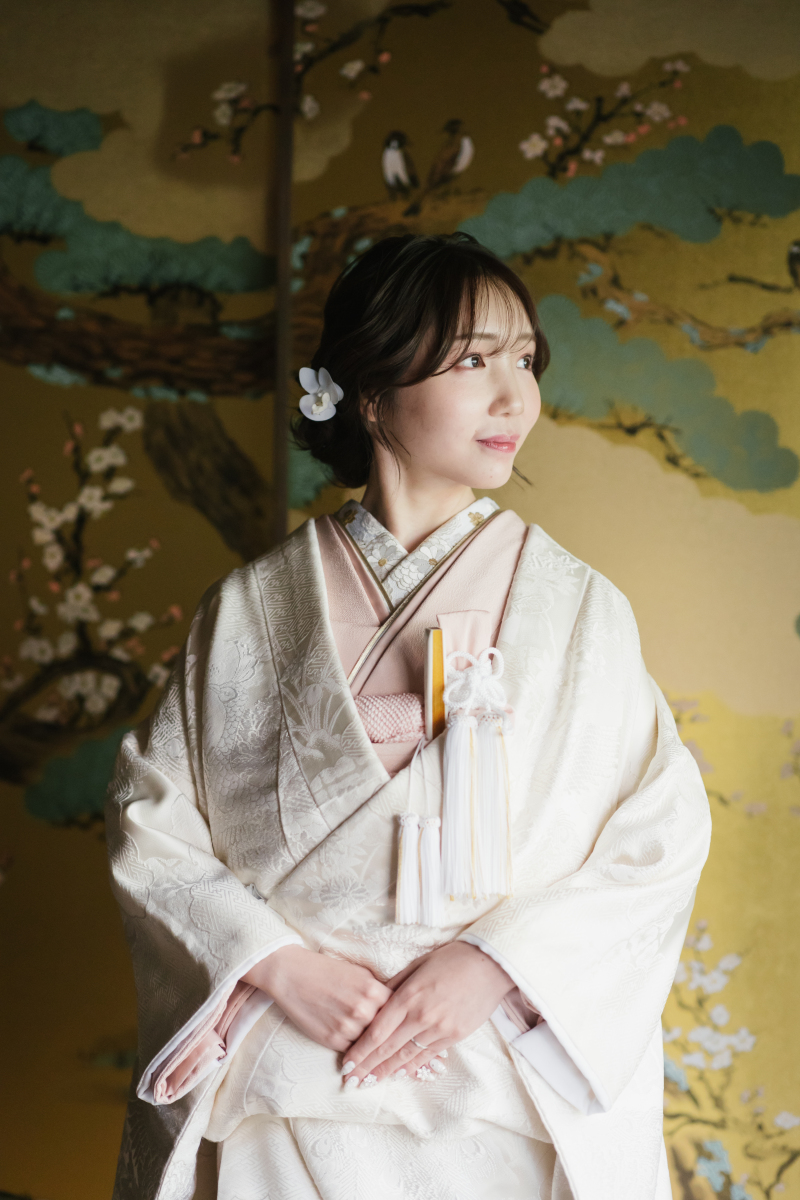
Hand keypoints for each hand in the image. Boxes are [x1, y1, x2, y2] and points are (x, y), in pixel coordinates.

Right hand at [244, 946, 391, 1052]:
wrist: (292, 975)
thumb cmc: (326, 970)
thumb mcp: (359, 973)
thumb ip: (378, 990)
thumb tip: (395, 1006)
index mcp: (372, 990)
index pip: (397, 1010)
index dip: (398, 1015)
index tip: (400, 1019)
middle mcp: (363, 1010)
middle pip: (385, 1029)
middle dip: (386, 1031)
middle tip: (388, 1034)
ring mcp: (347, 1027)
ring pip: (369, 1042)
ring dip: (368, 1040)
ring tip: (365, 1035)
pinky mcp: (332, 1040)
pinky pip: (352, 1049)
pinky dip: (353, 1045)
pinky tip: (349, 1036)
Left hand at [341, 941, 512, 1086]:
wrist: (490, 965)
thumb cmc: (451, 959)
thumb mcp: (417, 965)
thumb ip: (395, 985)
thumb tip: (375, 1001)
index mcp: (408, 996)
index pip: (377, 1031)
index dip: (360, 1051)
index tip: (346, 1063)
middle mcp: (421, 1016)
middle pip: (388, 1048)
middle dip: (367, 1067)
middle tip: (351, 1081)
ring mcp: (439, 1029)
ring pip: (406, 1057)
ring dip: (386, 1072)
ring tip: (370, 1082)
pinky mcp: (455, 1036)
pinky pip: (428, 1056)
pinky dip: (411, 1067)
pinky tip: (399, 1074)